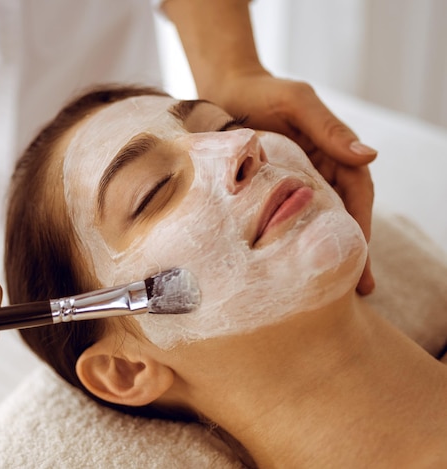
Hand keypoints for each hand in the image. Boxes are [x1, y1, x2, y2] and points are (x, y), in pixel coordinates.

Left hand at [207, 71, 376, 293]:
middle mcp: (319, 167)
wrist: (224, 88)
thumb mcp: (297, 103)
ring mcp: (296, 179)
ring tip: (334, 289)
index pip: (357, 193)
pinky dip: (294, 239)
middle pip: (342, 212)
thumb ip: (328, 128)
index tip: (362, 256)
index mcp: (332, 150)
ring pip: (317, 219)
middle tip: (361, 289)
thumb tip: (369, 155)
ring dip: (325, 249)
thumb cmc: (262, 91)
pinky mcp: (270, 187)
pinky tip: (293, 264)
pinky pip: (288, 215)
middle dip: (353, 248)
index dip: (361, 225)